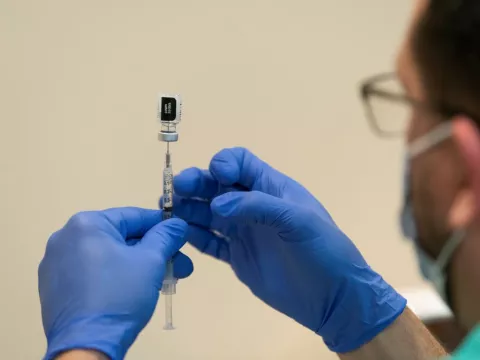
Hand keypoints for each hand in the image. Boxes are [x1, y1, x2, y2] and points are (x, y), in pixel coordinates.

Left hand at [38, 207, 192, 359]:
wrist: (86, 345)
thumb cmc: (120, 295)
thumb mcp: (151, 261)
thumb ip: (166, 236)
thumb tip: (177, 224)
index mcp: (86, 224)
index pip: (134, 216)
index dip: (162, 225)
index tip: (181, 236)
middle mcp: (65, 237)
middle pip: (121, 238)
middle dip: (154, 252)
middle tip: (179, 267)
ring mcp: (56, 264)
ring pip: (108, 256)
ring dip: (138, 266)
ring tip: (163, 281)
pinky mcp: (54, 287)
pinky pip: (92, 272)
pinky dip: (115, 277)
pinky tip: (134, 291)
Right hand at [170, 147, 405, 352]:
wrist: (332, 298)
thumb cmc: (323, 251)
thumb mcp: (298, 220)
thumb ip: (258, 206)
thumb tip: (217, 204)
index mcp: (271, 187)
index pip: (240, 161)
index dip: (225, 162)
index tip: (219, 176)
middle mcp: (252, 205)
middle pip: (216, 186)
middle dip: (196, 183)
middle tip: (176, 190)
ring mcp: (242, 231)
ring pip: (207, 213)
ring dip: (188, 209)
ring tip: (166, 210)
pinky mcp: (236, 256)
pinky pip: (209, 242)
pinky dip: (193, 237)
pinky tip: (179, 235)